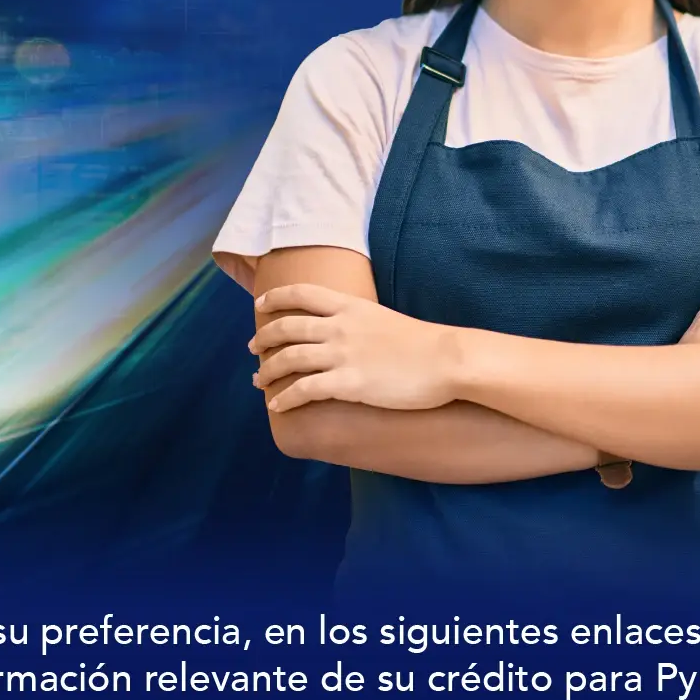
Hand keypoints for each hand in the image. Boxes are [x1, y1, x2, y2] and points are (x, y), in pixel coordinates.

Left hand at [249, 283, 455, 412]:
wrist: (447, 360)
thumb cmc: (422, 344)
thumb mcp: (383, 319)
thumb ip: (359, 321)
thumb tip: (346, 330)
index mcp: (350, 306)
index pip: (301, 293)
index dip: (275, 298)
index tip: (260, 305)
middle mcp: (340, 326)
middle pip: (286, 327)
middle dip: (263, 338)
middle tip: (252, 348)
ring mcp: (343, 354)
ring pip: (289, 358)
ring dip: (267, 371)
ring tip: (258, 380)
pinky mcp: (349, 383)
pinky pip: (305, 390)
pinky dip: (286, 398)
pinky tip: (278, 406)